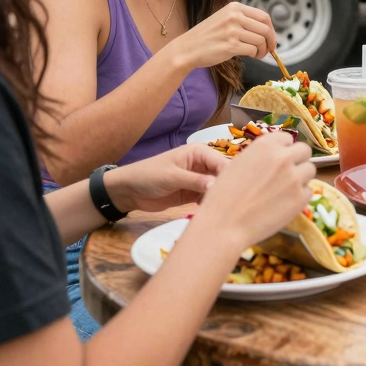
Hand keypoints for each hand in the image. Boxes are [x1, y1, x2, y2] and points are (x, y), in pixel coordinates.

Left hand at [104, 145, 229, 212]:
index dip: (230, 176)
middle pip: (223, 175)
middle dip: (227, 188)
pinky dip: (211, 204)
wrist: (128, 191)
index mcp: (199, 152)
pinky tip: (215, 213)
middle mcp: (203, 164)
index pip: (222, 163)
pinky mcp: (194, 194)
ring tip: (226, 211)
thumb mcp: (172, 177)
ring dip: (220, 198)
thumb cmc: (149, 176)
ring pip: (217, 188)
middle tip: (233, 205)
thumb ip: (195, 181)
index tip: (236, 192)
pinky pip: (208, 198)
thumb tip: (218, 186)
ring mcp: (199, 179)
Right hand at [170, 2, 276, 69]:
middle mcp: (234, 16)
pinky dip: (256, 54)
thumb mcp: (225, 19)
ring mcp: (232, 30)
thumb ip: (244, 20)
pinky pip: (253, 50)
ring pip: (261, 40)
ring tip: (257, 54)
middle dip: (271, 41)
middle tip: (269, 49)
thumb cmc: (208, 36)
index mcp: (235, 7)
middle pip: (265, 29)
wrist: (187, 48)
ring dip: (263, 50)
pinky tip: (252, 56)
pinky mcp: (230, 45)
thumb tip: (267, 30)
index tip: (272, 38)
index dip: (272, 29)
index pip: (264, 16)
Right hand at [194, 131, 315, 250]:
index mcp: (266, 145)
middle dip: (297, 160)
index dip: (283, 149)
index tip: (277, 159)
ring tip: (284, 190)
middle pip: (304, 150)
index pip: (287, 138)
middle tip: (286, 173)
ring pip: (310, 170)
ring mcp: (295, 177)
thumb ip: (261, 155)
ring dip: (300, 178)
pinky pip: (308, 192)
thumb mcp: (239, 163)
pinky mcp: (301, 198)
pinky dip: (299, 197)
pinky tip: (283, 205)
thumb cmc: (224, 195)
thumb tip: (276, 156)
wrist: (224, 224)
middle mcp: (283, 157)